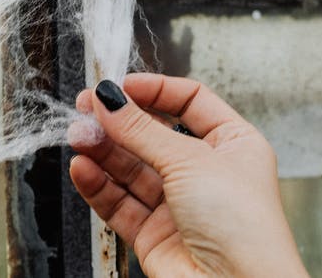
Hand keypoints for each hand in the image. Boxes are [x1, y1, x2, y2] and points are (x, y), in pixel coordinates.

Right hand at [69, 75, 306, 277]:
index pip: (189, 101)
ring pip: (131, 169)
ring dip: (103, 151)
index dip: (153, 90)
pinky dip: (99, 184)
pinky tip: (83, 167)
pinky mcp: (154, 235)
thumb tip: (110, 98)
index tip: (119, 84)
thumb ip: (142, 129)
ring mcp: (178, 205)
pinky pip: (120, 202)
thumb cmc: (243, 228)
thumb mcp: (191, 160)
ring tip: (78, 136)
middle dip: (119, 122)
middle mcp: (206, 173)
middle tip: (85, 108)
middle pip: (152, 134)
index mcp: (233, 144)